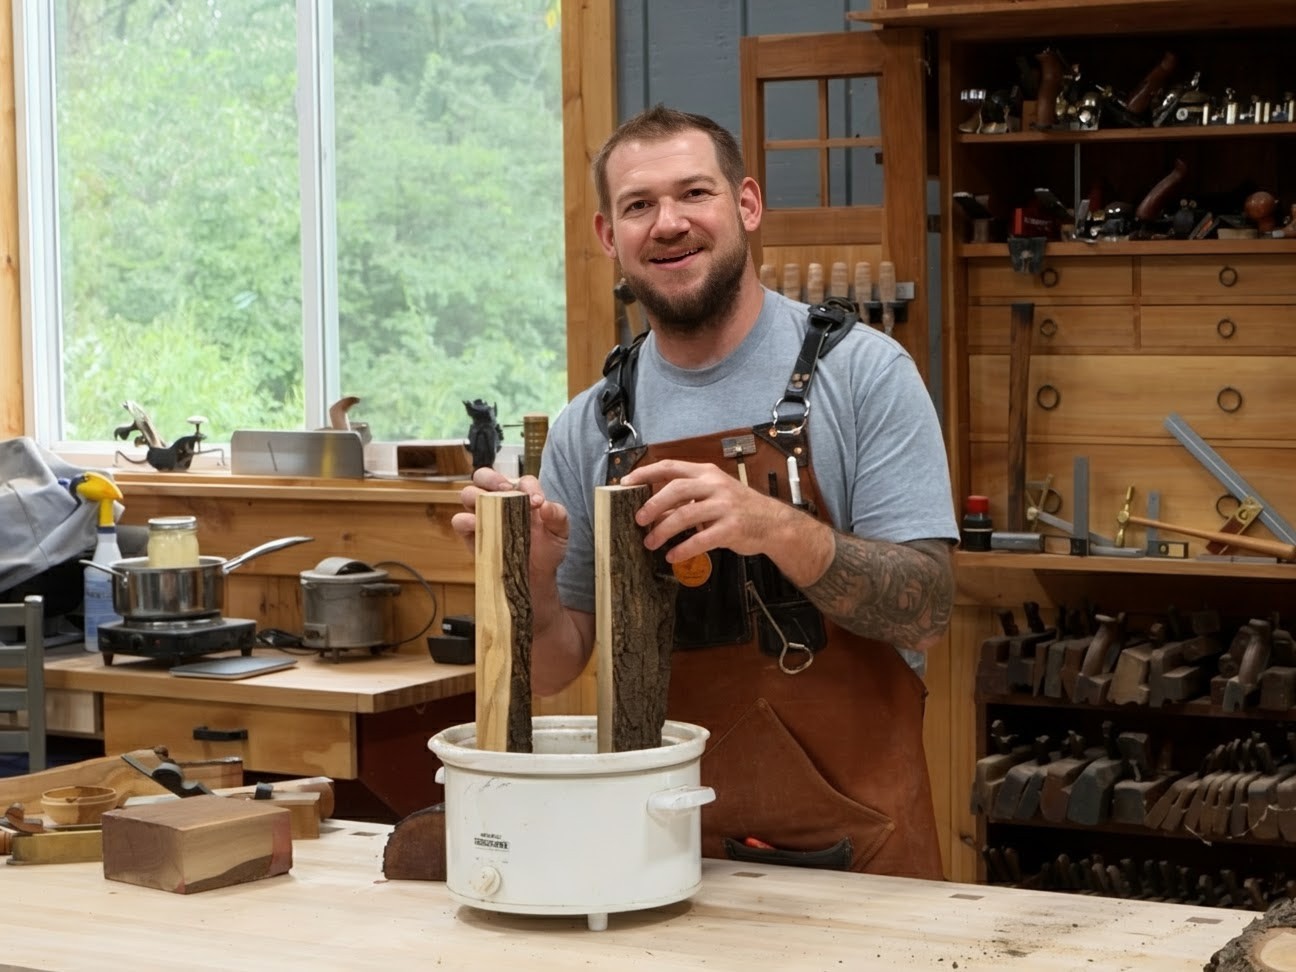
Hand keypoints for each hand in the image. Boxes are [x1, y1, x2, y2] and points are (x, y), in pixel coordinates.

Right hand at [451, 468, 570, 580]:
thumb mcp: (560, 532)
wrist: (536, 576)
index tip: (537, 503)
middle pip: (484, 476)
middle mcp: (499, 500)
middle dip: (492, 478)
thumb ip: (558, 515)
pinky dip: (465, 520)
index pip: (521, 481)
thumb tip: (545, 505)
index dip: (528, 487)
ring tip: (490, 507)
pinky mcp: (471, 534)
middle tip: (504, 490)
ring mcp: (483, 515)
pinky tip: (476, 524)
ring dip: (475, 495)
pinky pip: (459, 521)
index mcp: (522, 494)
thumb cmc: (547, 549)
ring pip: (468, 494)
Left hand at [620, 458, 801, 564]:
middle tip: (638, 520)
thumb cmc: (738, 508)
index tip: (625, 483)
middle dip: (653, 505)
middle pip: (676, 489)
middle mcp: (715, 486)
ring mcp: (724, 506)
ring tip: (650, 543)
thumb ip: (686, 499)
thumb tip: (652, 510)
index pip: (670, 467)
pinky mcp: (731, 528)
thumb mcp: (713, 495)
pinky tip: (672, 556)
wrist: (773, 523)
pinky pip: (701, 539)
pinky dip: (683, 549)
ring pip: (685, 515)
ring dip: (663, 530)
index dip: (645, 473)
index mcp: (707, 473)